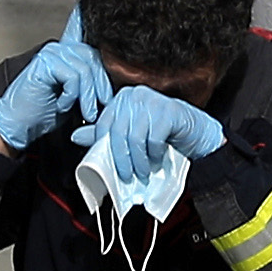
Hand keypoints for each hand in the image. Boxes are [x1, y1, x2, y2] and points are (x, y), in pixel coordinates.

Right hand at [0, 9, 111, 149]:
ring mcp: (50, 53)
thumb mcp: (74, 96)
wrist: (18, 125)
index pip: (80, 28)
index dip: (85, 15)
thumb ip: (88, 80)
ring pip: (85, 70)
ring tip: (85, 113)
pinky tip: (62, 105)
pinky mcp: (44, 63)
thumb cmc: (45, 112)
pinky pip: (72, 77)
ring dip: (87, 96)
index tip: (88, 4)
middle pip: (93, 58)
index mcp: (65, 52)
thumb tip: (116, 75)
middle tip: (99, 108)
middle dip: (100, 86)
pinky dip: (71, 96)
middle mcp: (58, 48)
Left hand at [72, 85, 225, 184]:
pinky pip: (154, 139)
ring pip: (135, 138)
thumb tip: (75, 136)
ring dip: (139, 161)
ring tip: (143, 172)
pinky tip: (159, 157)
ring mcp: (152, 100)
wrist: (196, 133)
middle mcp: (135, 95)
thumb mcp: (131, 135)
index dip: (104, 148)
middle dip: (121, 159)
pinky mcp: (168, 111)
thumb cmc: (162, 134)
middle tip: (127, 176)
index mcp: (122, 97)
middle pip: (118, 133)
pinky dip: (155, 153)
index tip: (110, 166)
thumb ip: (106, 134)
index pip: (104, 124)